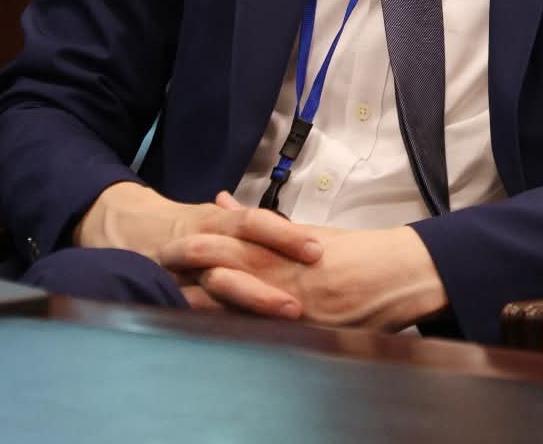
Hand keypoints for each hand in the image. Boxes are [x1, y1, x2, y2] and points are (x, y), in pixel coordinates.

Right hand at [73, 182, 323, 316]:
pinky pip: (187, 307)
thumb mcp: (208, 216)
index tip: (318, 250)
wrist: (116, 221)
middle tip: (302, 297)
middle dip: (268, 277)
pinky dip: (209, 319)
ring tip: (281, 314)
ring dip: (248, 298)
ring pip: (214, 284)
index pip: (251, 223)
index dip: (284, 236)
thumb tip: (290, 231)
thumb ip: (242, 224)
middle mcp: (196, 240)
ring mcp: (177, 268)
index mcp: (212, 219)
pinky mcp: (161, 290)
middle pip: (236, 253)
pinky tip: (233, 334)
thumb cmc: (175, 222)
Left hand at [164, 193, 447, 330]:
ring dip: (200, 309)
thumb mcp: (302, 232)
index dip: (185, 253)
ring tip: (165, 308)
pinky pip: (264, 333)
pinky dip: (236, 333)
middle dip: (184, 280)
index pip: (220, 247)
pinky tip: (210, 340)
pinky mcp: (305, 329)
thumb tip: (219, 202)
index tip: (156, 255)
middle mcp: (278, 272)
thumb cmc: (350, 252)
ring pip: (235, 304)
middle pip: (219, 275)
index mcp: (275, 247)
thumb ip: (257, 222)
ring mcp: (290, 303)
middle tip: (147, 278)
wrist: (396, 273)